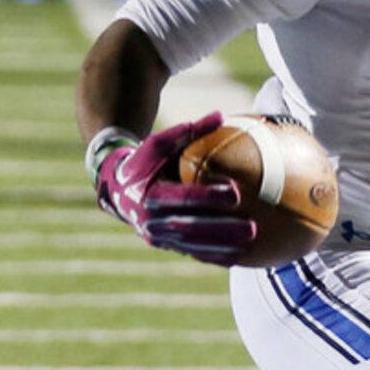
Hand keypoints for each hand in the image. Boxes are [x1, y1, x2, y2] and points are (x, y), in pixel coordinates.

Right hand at [97, 112, 256, 264]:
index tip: (236, 193)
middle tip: (251, 227)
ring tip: (251, 242)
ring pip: (193, 245)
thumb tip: (220, 114)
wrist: (118, 189)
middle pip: (190, 226)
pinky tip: (239, 255)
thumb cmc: (146, 161)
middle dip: (222, 229)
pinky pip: (191, 253)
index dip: (208, 196)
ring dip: (223, 246)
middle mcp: (150, 219)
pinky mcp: (164, 245)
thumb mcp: (160, 143)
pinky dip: (214, 256)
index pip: (182, 197)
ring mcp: (157, 236)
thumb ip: (189, 131)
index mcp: (149, 194)